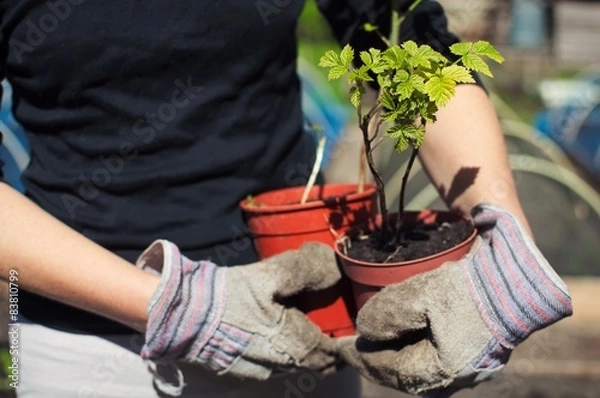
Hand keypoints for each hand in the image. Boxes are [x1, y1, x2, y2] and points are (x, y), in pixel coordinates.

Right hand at [138, 241, 341, 379]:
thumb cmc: (229, 296)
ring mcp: (259, 372)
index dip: (346, 342)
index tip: (351, 326)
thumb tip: (335, 267)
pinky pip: (273, 363)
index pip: (334, 355)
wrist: (182, 314)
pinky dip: (282, 349)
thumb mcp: (271, 275)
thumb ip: (307, 270)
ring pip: (294, 363)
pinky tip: (273, 329)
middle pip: (315, 362)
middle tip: (329, 322)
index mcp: (294, 347)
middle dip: (326, 345)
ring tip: (301, 321)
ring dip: (303, 347)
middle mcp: (281, 367)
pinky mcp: (240, 370)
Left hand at [339, 204, 572, 396]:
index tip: (342, 347)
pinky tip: (406, 336)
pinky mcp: (480, 352)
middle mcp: (459, 376)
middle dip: (377, 360)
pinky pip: (437, 358)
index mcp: (443, 369)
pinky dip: (415, 350)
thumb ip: (387, 315)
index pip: (390, 370)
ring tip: (375, 341)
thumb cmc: (472, 285)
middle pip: (405, 373)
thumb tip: (364, 332)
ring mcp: (472, 367)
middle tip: (354, 346)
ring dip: (395, 355)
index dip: (362, 357)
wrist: (521, 274)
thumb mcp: (422, 294)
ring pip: (421, 368)